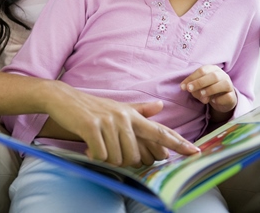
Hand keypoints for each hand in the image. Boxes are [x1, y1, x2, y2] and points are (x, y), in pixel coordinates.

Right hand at [43, 80, 199, 167]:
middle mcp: (123, 117)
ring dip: (106, 158)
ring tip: (97, 146)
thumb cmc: (92, 107)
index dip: (178, 142)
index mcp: (132, 115)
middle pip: (135, 155)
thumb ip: (140, 110)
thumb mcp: (118, 107)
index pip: (160, 131)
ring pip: (118, 157)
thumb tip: (160, 106)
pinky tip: (88, 147)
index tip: (195, 151)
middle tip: (109, 150)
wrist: (64, 99)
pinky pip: (101, 155)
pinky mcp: (92, 126)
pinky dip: (94, 156)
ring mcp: (108, 121)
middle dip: (122, 160)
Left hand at [180, 65, 236, 120]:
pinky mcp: (233, 96)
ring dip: (210, 89)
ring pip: (223, 84)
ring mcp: (229, 85)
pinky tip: (213, 101)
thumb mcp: (199, 87)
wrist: (222, 99)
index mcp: (212, 69)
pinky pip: (228, 96)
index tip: (183, 86)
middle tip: (189, 89)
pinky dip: (219, 99)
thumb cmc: (208, 89)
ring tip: (201, 95)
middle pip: (213, 76)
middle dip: (199, 82)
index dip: (192, 78)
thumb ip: (193, 87)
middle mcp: (222, 75)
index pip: (202, 70)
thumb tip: (186, 88)